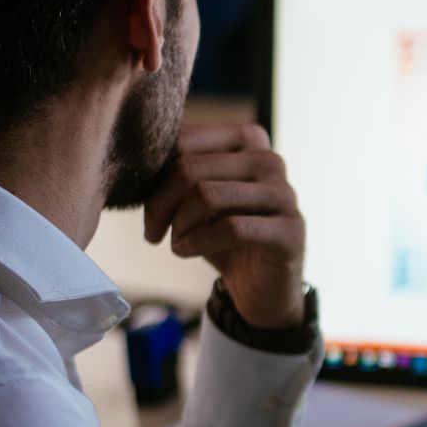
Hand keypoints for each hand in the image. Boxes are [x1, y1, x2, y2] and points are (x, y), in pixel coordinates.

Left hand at [144, 124, 305, 328]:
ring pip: (207, 195)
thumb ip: (176, 171)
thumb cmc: (223, 237)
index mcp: (248, 140)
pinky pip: (231, 228)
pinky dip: (198, 242)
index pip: (183, 140)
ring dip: (179, 225)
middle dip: (160, 204)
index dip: (152, 175)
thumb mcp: (196, 198)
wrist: (261, 287)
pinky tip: (187, 252)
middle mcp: (270, 160)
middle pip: (190, 168)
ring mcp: (284, 194)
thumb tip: (135, 154)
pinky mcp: (290, 230)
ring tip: (175, 243)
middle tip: (153, 232)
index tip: (146, 207)